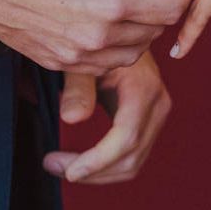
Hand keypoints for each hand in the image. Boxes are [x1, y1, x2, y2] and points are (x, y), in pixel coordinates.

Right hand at [0, 0, 194, 74]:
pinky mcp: (60, 63)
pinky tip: (105, 20)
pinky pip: (106, 63)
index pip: (171, 9)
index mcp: (112, 1)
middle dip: (164, 6)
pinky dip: (117, 45)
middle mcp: (100, 35)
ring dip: (142, 29)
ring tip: (130, 1)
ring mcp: (78, 54)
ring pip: (134, 53)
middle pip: (156, 32)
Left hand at [43, 51, 170, 183]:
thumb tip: (72, 118)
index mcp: (143, 88)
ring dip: (97, 173)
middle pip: (131, 157)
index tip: (69, 172)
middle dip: (92, 171)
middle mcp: (158, 104)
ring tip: (61, 165)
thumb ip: (78, 87)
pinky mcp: (151, 122)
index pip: (126, 138)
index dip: (98, 161)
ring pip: (133, 163)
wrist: (120, 36)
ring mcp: (158, 114)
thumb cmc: (98, 45)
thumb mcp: (84, 61)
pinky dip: (106, 166)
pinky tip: (79, 160)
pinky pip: (133, 156)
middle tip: (52, 165)